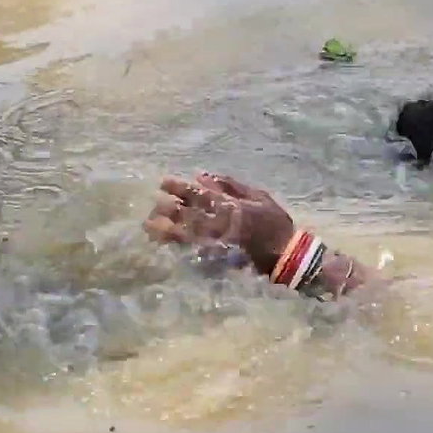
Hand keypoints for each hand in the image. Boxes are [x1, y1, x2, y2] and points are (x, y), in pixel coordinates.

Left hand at [143, 172, 296, 275]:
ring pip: (184, 233)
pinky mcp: (215, 257)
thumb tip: (203, 176)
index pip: (199, 194)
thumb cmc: (274, 222)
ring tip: (147, 224)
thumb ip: (231, 186)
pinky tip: (161, 241)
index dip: (180, 188)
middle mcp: (219, 222)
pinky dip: (174, 245)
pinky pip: (189, 250)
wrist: (285, 254)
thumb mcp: (258, 197)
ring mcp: (216, 241)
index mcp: (230, 205)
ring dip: (165, 228)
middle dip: (167, 208)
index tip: (163, 182)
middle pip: (187, 214)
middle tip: (152, 202)